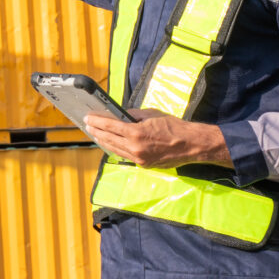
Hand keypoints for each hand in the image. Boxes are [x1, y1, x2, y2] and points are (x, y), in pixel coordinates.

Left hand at [79, 110, 229, 169]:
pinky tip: (110, 144)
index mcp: (136, 133)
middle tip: (88, 125)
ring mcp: (138, 158)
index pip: (110, 126)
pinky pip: (124, 156)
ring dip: (103, 141)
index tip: (88, 118)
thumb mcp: (152, 114)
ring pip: (114, 149)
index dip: (97, 121)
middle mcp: (134, 148)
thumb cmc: (173, 126)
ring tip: (95, 134)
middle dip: (97, 131)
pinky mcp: (143, 165)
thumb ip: (134, 115)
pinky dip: (115, 149)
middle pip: (109, 139)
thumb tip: (120, 114)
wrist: (190, 144)